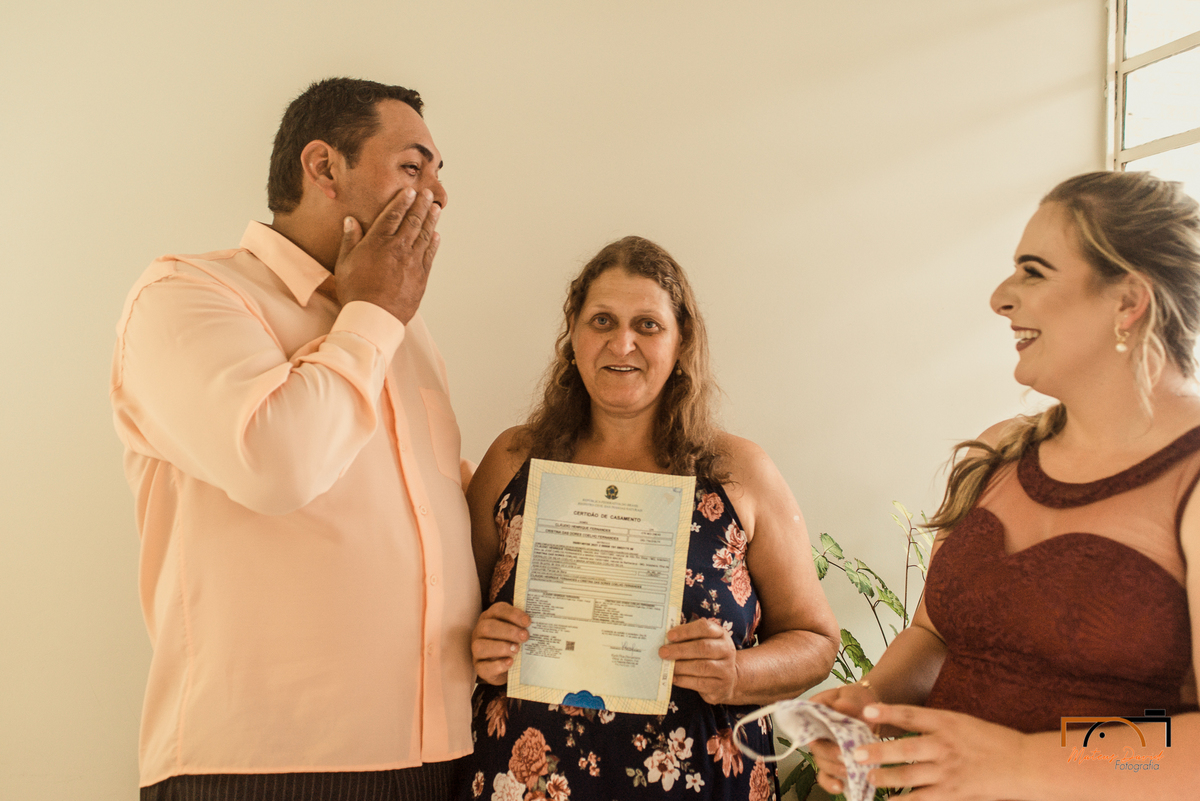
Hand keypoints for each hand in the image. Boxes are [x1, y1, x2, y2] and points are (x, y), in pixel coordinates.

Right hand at [334, 187, 440, 323]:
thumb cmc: (355, 291)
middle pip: (413, 221)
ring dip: (431, 220)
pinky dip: (433, 243)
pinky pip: (429, 255)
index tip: (409, 191)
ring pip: (424, 235)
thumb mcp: (345, 263)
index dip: (403, 201)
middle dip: (421, 205)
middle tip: (426, 193)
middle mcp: (398, 248)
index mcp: (378, 242)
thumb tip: (350, 220)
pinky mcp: (421, 276)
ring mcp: (412, 262)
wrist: (374, 316)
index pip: (393, 215)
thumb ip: (350, 240)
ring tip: (435, 208)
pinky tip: (436, 235)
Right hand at [471, 602, 529, 684]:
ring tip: (516, 650)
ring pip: (481, 646)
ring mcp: (476, 649)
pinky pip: (483, 666)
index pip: (498, 610)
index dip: (513, 614)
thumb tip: (541, 622)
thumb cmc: (514, 642)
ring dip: (500, 647)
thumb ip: (525, 626)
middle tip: (525, 636)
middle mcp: (480, 631)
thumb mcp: (519, 631)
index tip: (528, 621)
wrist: (509, 667)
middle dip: (508, 631)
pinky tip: (510, 662)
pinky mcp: (479, 667)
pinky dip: (497, 665)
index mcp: (491, 617)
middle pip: (487, 627)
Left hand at [659, 618, 738, 704]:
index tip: (669, 635)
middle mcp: (726, 650)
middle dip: (680, 650)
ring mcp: (725, 670)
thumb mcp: (704, 642)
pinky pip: (699, 683)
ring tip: (667, 665)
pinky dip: (683, 680)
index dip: (686, 631)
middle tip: (663, 652)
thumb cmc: (708, 656)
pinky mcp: (720, 687)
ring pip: (702, 667)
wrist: (727, 680)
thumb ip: (688, 639)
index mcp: (721, 634)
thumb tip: (666, 641)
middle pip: (703, 648)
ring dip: (681, 666)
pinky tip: (673, 677)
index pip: (705, 628)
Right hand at [807, 682, 880, 791]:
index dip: (812, 730)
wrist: (872, 713)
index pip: (806, 721)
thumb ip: (848, 701)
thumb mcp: (854, 695)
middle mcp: (816, 732)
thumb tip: (841, 707)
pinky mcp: (834, 763)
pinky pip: (826, 776)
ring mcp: (825, 749)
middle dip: (829, 754)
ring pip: (821, 763)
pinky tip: (840, 787)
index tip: (825, 736)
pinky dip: (831, 784)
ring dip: (834, 769)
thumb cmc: (858, 700)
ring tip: (848, 771)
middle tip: (843, 756)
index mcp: (815, 711)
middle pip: (815, 746)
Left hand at [824, 703, 1026, 799]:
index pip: (912, 715)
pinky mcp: (955, 793)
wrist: (1025, 764)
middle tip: (856, 754)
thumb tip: (903, 724)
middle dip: (878, 752)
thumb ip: (934, 725)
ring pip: (910, 776)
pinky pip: (923, 799)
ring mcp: (950, 771)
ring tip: (867, 778)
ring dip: (886, 778)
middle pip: (906, 749)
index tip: (867, 711)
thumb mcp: (963, 723)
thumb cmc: (993, 741)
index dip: (888, 713)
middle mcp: (946, 746)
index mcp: (948, 722)